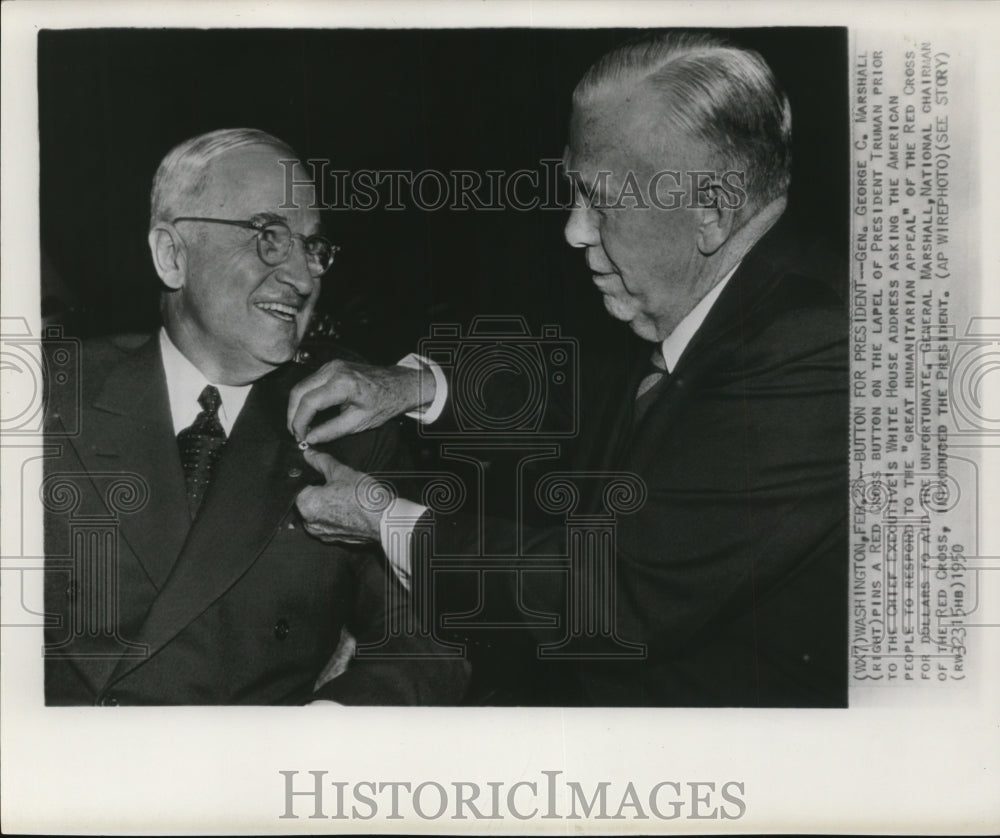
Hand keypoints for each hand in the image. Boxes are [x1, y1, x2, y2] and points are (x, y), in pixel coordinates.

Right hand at [287, 359, 432, 443]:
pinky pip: (309, 382)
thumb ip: (331, 431)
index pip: (309, 402)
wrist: (397, 385)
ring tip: (301, 426)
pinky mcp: (331, 366)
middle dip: (292, 415)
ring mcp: (331, 365)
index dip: (299, 422)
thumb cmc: (384, 403)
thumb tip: (310, 439)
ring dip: (296, 406)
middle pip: (298, 391)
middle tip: (296, 433)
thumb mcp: (359, 423)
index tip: (300, 437)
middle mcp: (334, 370)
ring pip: (301, 385)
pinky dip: (304, 398)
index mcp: (343, 384)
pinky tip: (308, 413)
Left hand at [296, 449, 383, 543]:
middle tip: (336, 483)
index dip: (309, 477)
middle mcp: (309, 523)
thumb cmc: (363, 498)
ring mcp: (322, 533)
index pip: (298, 486)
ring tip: (345, 495)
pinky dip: (336, 515)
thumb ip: (321, 461)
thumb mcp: (341, 472)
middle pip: (308, 501)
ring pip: (319, 512)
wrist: (384, 520)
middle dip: (319, 491)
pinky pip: (329, 523)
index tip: (321, 474)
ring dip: (327, 504)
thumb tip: (309, 454)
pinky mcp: (334, 539)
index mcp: (306, 505)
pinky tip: (349, 507)